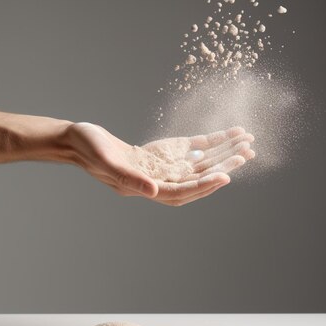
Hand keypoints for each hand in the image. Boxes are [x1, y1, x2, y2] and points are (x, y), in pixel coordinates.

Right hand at [64, 122, 254, 205]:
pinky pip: (193, 149)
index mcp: (146, 188)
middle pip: (197, 178)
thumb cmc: (88, 149)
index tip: (225, 177)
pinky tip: (228, 133)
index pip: (180, 192)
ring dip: (223, 154)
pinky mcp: (165, 152)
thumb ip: (129, 177)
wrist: (79, 140)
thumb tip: (154, 190)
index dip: (203, 186)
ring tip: (246, 142)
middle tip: (246, 153)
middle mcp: (160, 180)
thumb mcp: (105, 161)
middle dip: (223, 167)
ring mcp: (164, 167)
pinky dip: (211, 142)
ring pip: (200, 164)